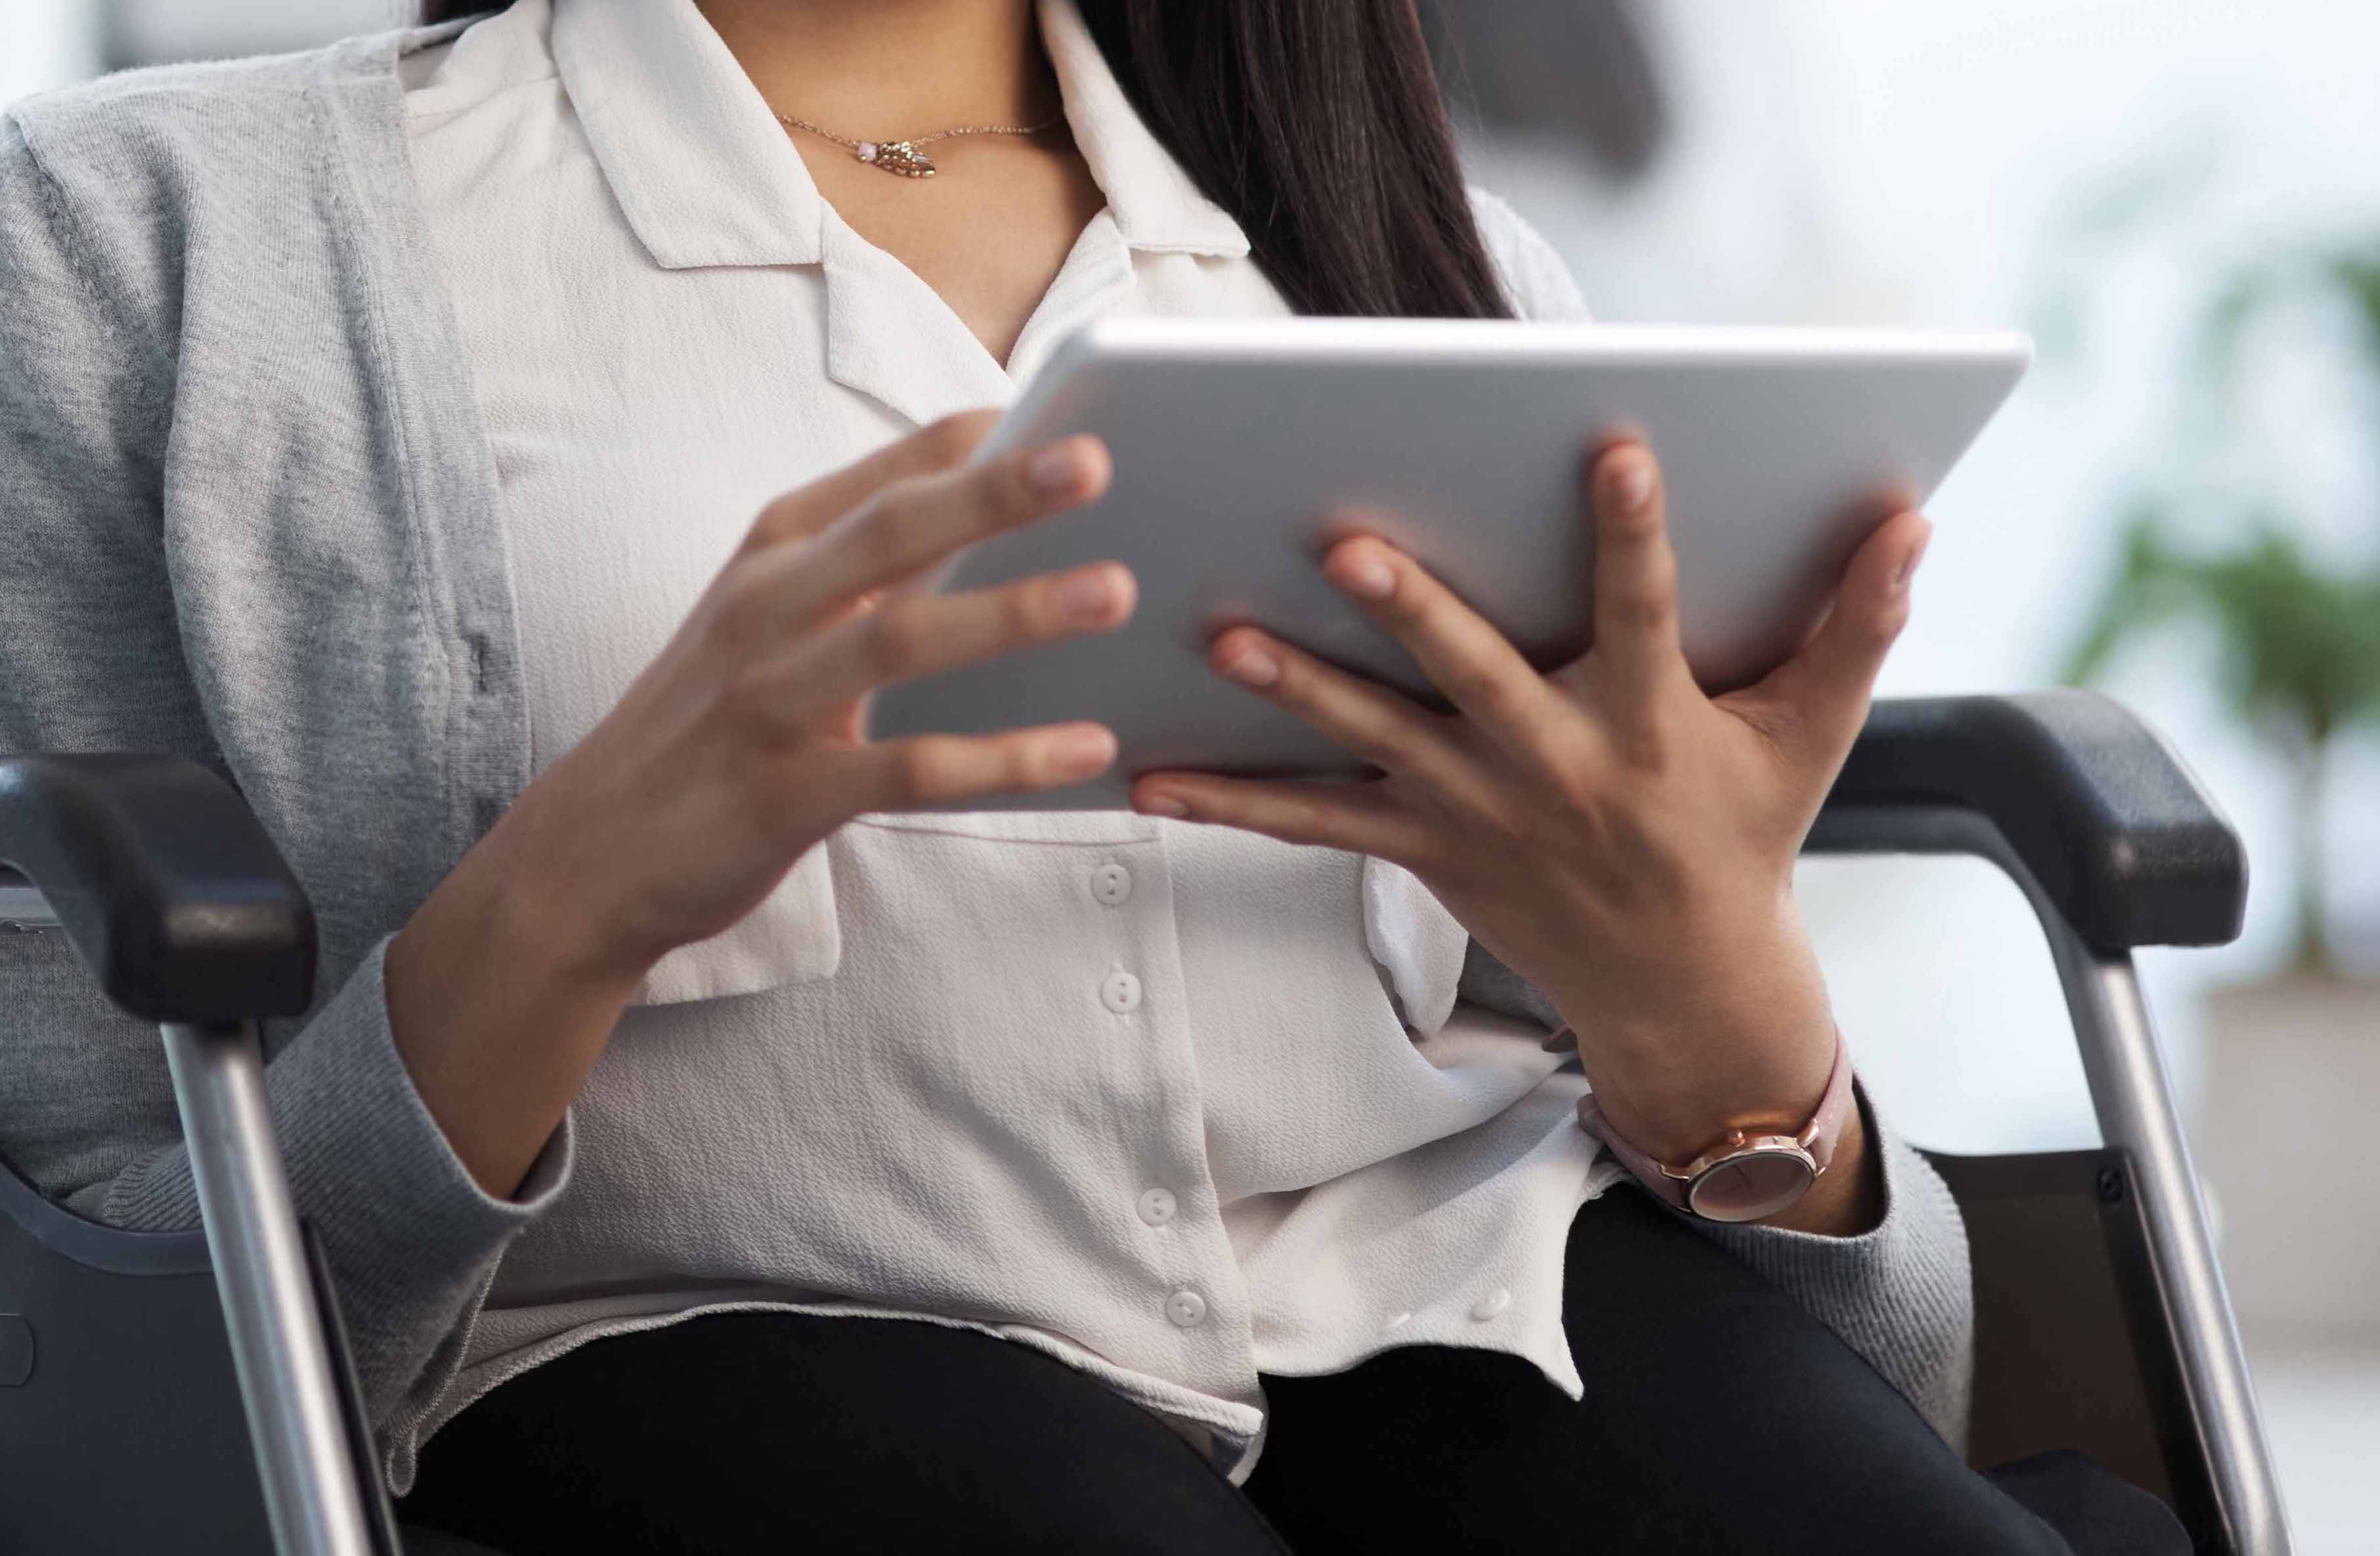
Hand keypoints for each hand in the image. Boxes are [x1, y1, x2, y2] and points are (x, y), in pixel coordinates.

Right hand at [388, 412, 1134, 1194]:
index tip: (1068, 401)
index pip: (882, 477)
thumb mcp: (762, 624)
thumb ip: (861, 572)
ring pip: (901, 640)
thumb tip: (986, 517)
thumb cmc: (703, 726)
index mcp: (770, 557)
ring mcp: (770, 703)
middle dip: (997, 492)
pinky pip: (909, 769)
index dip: (973, 440)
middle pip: (893, 533)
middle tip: (1097, 459)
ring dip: (1012, 612)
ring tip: (1113, 590)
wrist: (585, 857)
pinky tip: (1083, 750)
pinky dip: (1001, 760)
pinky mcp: (784, 796)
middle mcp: (766, 612)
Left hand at [1126, 438, 1927, 1231]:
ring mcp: (1475, 812)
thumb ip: (1857, 627)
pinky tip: (1147, 778)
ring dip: (1295, 693)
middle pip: (1476, 678)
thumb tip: (1912, 521)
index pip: (1645, 614)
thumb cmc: (1743, 834)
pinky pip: (1313, 822)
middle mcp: (1552, 768)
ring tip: (1216, 640)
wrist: (1680, 983)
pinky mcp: (1420, 846)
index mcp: (1649, 725)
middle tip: (1345, 542)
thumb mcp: (1813, 739)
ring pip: (1373, 743)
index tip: (1613, 448)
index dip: (1637, 535)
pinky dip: (1232, 802)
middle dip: (1414, 613)